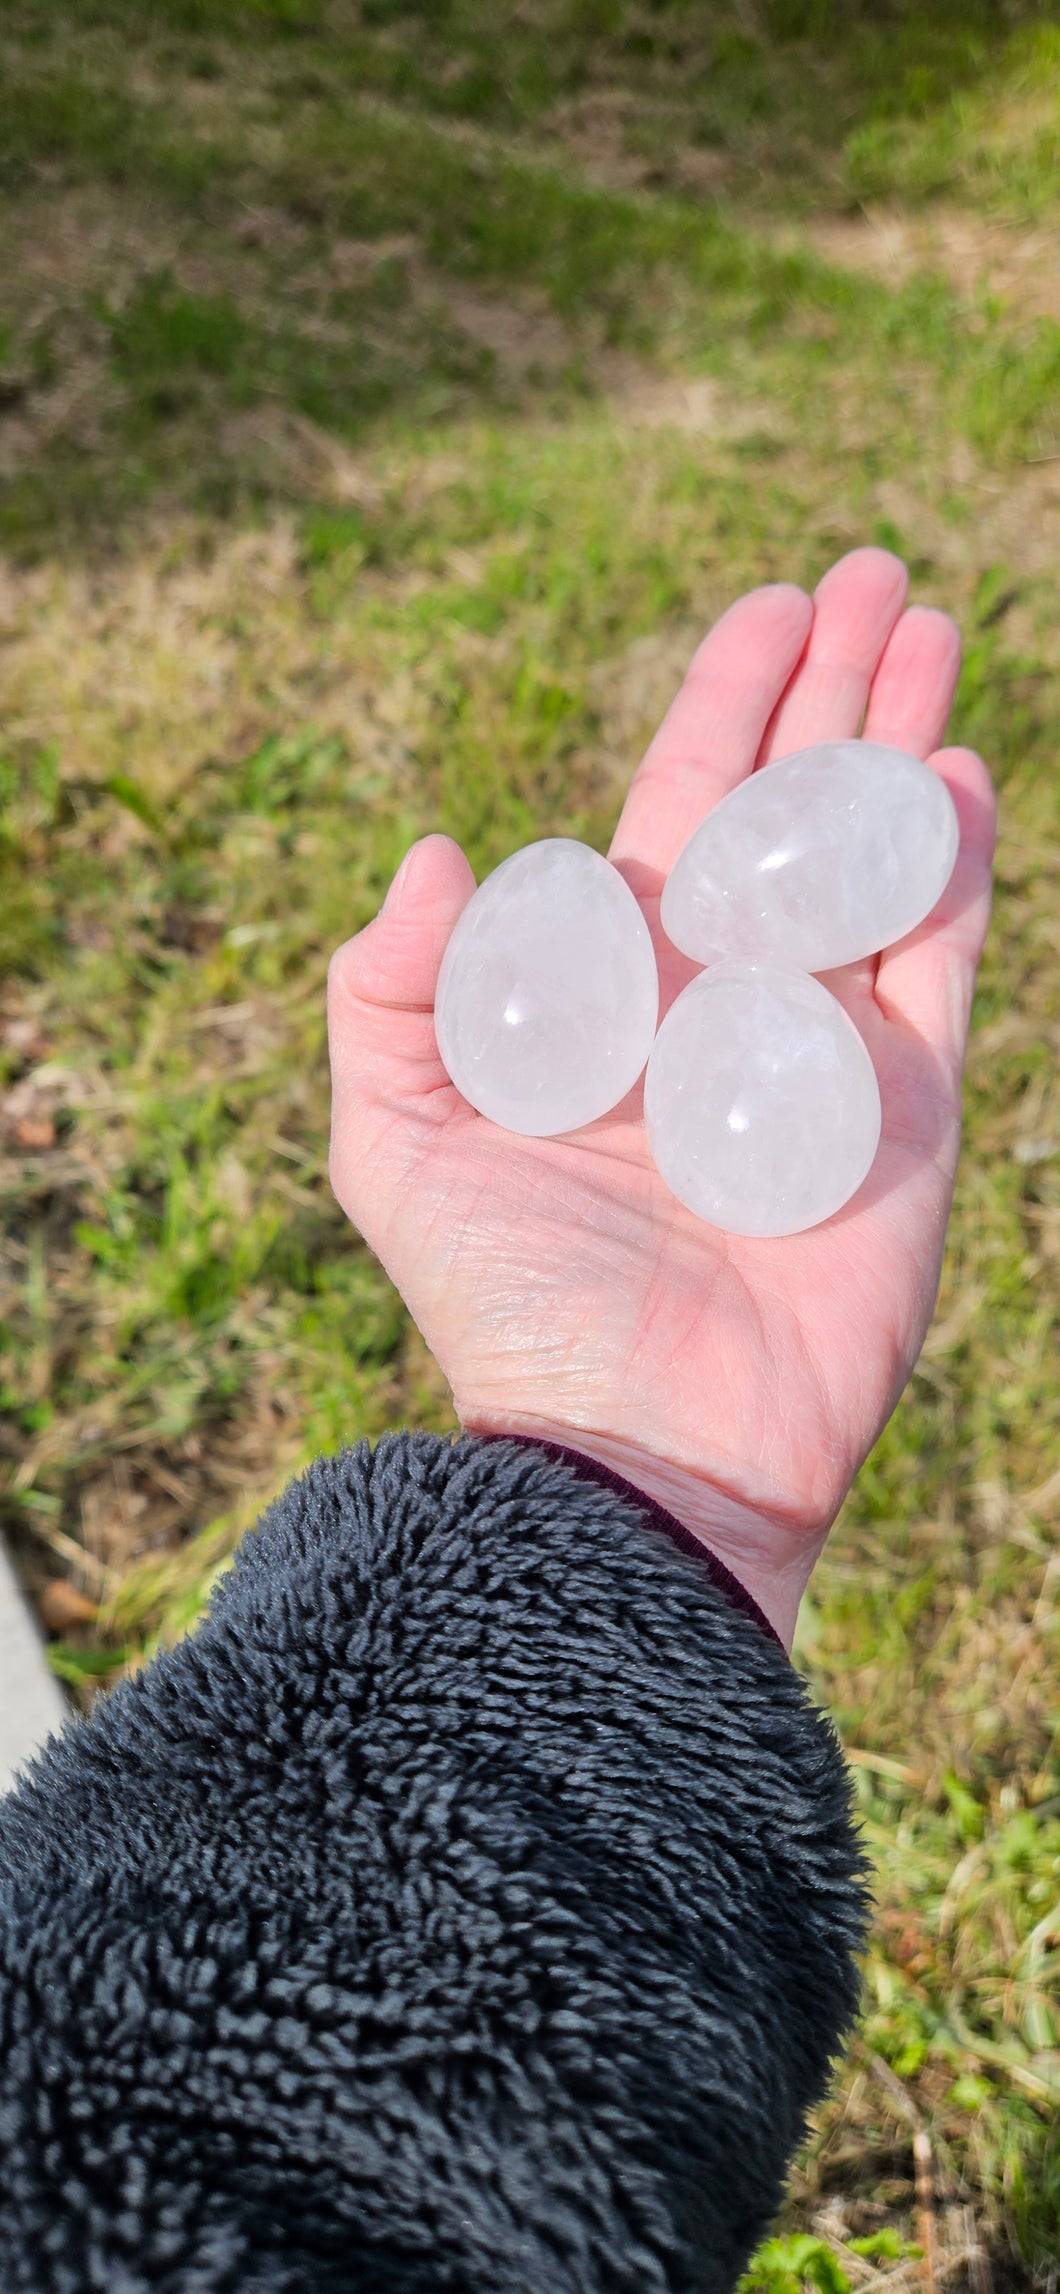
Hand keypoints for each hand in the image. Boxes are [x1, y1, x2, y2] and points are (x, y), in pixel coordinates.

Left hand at [327, 548, 994, 1648]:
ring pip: (874, 858)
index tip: (772, 606)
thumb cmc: (507, 1299)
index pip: (679, 806)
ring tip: (936, 624)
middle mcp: (725, 998)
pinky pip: (938, 961)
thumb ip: (391, 991)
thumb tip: (442, 850)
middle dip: (834, 687)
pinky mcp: (905, 1109)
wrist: (637, 1443)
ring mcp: (823, 1047)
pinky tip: (953, 770)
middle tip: (880, 569)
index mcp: (617, 986)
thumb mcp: (395, 1139)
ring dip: (902, 740)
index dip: (726, 702)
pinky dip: (951, 866)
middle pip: (791, 807)